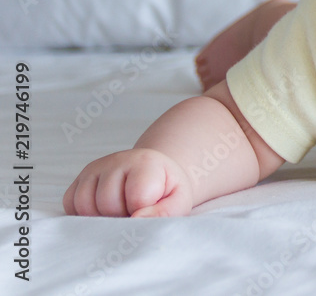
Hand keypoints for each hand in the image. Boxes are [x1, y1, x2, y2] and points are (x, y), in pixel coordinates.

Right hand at [63, 148, 193, 217]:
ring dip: (101, 218)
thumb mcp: (179, 201)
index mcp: (145, 162)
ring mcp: (95, 168)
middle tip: (135, 211)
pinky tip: (103, 212)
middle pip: (107, 203)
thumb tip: (136, 221)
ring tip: (121, 211)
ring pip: (85, 206)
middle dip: (121, 216)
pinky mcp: (80, 178)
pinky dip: (84, 215)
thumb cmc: (166, 191)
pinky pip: (70, 204)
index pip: (136, 198)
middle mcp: (117, 160)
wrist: (155, 176)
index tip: (151, 209)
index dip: (143, 213)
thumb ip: (164, 213)